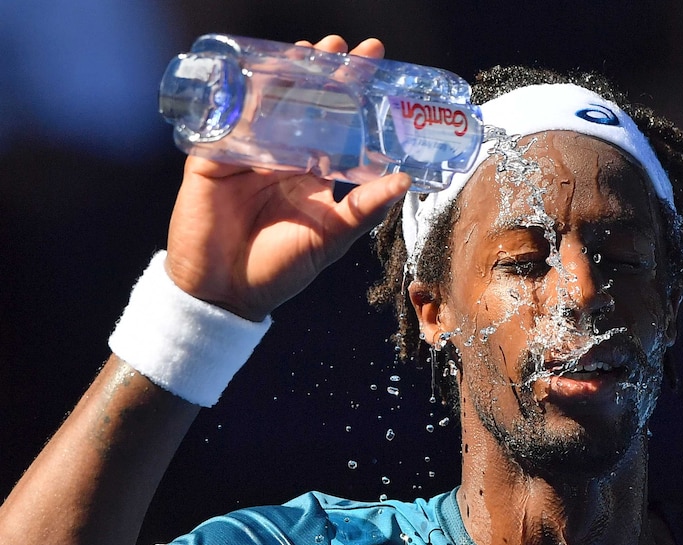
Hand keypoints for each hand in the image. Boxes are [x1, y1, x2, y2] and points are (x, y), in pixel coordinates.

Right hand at [164, 36, 410, 320]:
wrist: (226, 293)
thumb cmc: (280, 270)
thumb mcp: (331, 239)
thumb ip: (365, 209)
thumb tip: (404, 181)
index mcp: (311, 174)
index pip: (335, 124)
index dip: (352, 94)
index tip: (372, 64)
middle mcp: (281, 158)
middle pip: (302, 104)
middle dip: (321, 73)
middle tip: (341, 47)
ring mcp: (246, 155)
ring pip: (266, 104)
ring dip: (285, 75)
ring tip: (309, 51)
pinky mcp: (212, 158)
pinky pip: (227, 121)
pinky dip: (241, 98)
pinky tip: (259, 76)